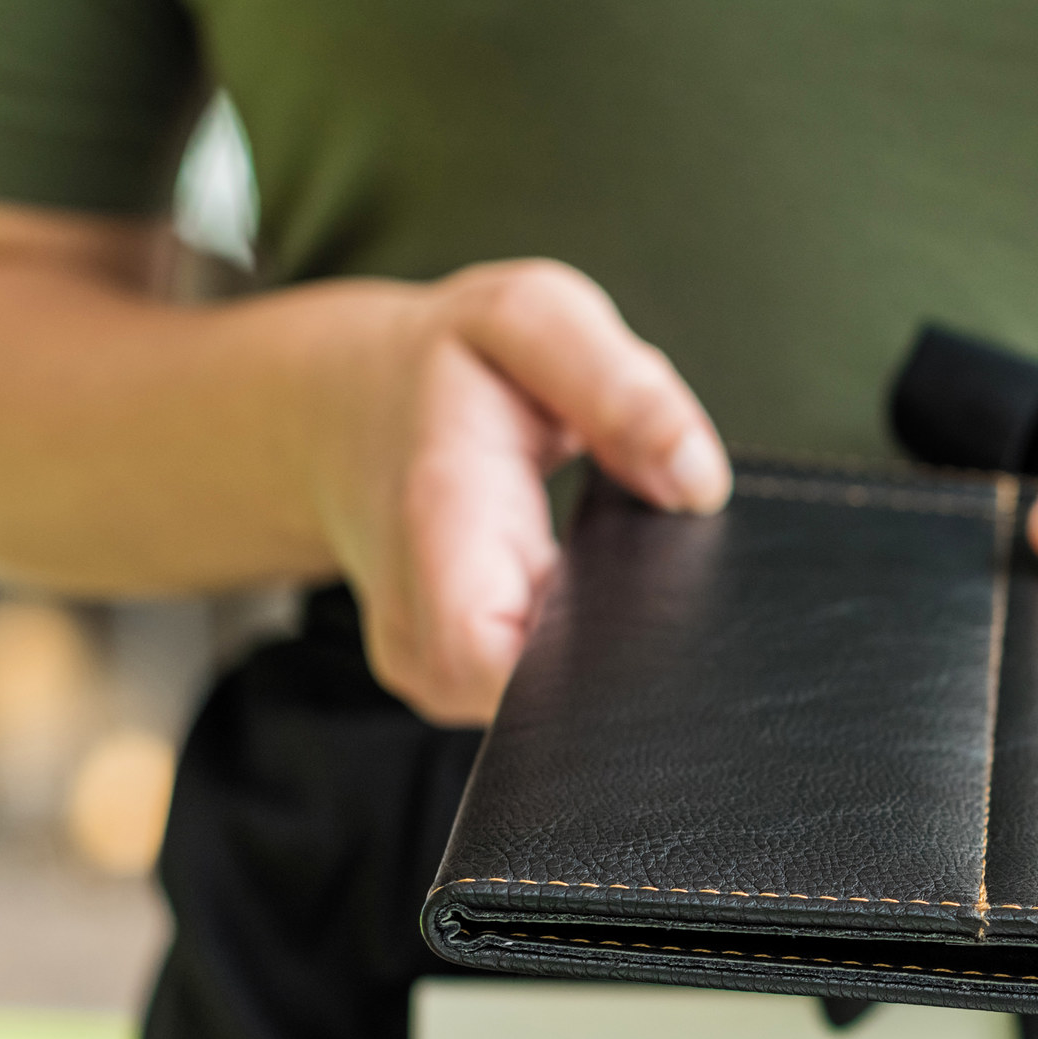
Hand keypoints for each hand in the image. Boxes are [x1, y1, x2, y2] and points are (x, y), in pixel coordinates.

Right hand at [312, 260, 728, 724]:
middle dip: (619, 664)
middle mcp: (417, 627)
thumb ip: (621, 387)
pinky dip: (578, 660)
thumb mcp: (531, 321)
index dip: (587, 669)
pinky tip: (592, 601)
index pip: (492, 663)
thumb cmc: (445, 366)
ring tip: (617, 575)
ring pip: (541, 717)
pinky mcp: (452, 687)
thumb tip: (697, 482)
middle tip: (660, 580)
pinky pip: (531, 704)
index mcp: (437, 525)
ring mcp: (429, 671)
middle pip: (536, 712)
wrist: (340, 408)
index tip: (659, 617)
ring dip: (601, 661)